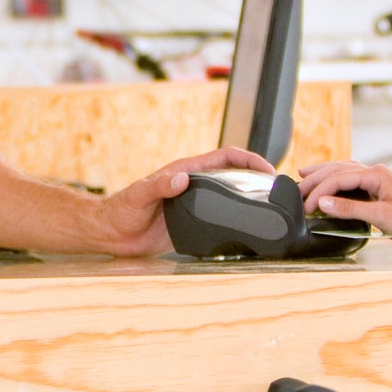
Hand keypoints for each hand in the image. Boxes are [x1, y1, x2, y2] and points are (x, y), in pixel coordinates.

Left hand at [96, 147, 274, 256]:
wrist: (112, 233)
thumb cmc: (121, 210)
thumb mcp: (139, 196)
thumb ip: (159, 186)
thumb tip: (181, 179)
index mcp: (187, 172)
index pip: (225, 157)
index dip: (248, 159)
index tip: (268, 168)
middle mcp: (195, 186)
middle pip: (234, 174)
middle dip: (258, 175)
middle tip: (279, 188)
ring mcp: (196, 204)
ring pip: (231, 195)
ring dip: (251, 196)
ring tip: (272, 206)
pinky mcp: (194, 223)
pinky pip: (221, 218)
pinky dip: (238, 218)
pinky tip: (248, 228)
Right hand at [298, 161, 391, 251]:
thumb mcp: (381, 217)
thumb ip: (350, 209)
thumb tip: (322, 203)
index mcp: (378, 174)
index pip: (340, 177)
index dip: (319, 191)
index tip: (306, 206)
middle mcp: (377, 173)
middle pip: (339, 169)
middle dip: (316, 177)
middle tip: (296, 187)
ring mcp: (378, 180)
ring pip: (344, 171)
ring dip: (324, 175)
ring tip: (305, 175)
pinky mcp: (379, 190)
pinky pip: (351, 181)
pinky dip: (335, 182)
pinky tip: (328, 185)